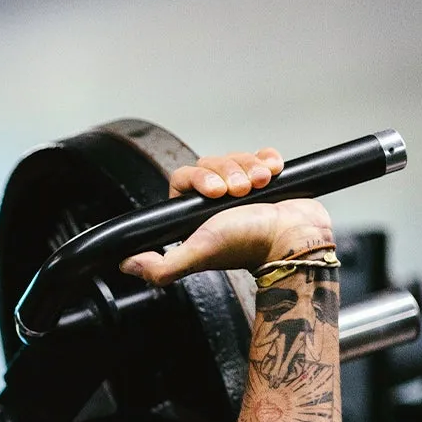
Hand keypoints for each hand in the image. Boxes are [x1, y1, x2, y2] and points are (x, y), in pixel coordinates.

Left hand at [121, 147, 334, 283]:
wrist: (294, 238)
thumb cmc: (248, 244)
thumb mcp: (198, 253)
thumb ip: (160, 266)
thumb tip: (127, 263)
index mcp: (194, 216)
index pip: (185, 178)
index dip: (200, 178)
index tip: (217, 193)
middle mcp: (216, 204)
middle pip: (212, 163)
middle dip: (229, 172)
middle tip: (241, 192)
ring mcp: (242, 190)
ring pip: (236, 158)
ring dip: (250, 167)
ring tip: (261, 186)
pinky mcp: (266, 179)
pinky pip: (260, 155)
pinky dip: (267, 159)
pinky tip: (272, 173)